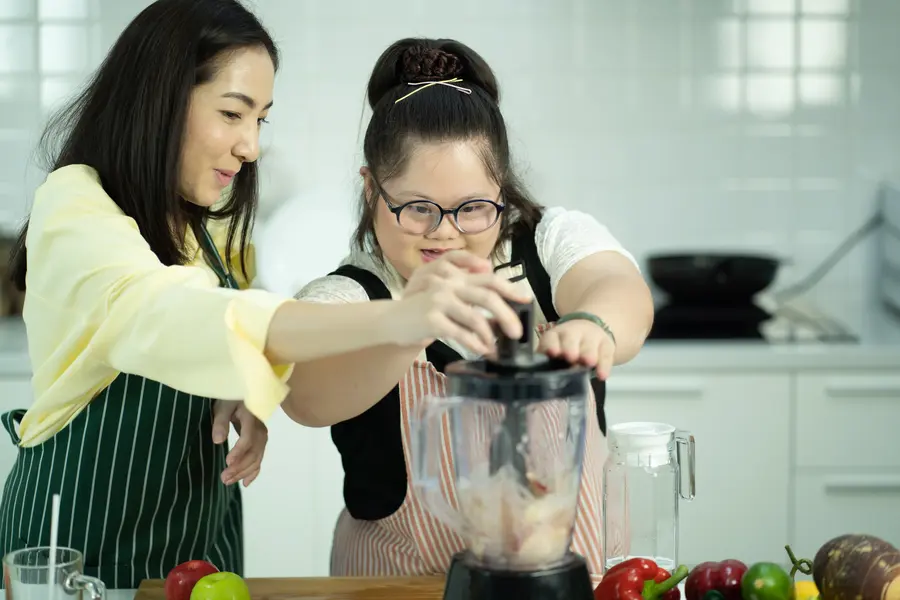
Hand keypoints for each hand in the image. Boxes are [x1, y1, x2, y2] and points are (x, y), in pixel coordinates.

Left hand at [211, 400, 267, 486]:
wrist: (242, 395)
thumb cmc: (230, 398)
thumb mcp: (222, 406)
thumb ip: (220, 422)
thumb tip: (218, 441)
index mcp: (251, 419)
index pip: (248, 438)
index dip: (239, 451)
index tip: (227, 462)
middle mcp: (260, 429)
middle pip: (254, 452)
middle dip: (240, 467)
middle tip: (224, 478)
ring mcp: (262, 436)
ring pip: (257, 458)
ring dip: (244, 472)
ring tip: (228, 481)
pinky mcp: (259, 442)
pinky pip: (259, 458)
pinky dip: (254, 471)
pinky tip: (246, 483)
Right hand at [391, 250, 531, 353]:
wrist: (391, 321)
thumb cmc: (424, 314)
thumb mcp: (449, 303)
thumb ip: (471, 303)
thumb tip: (502, 319)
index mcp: (456, 279)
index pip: (489, 279)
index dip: (511, 289)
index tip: (527, 300)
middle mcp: (449, 286)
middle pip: (487, 296)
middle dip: (507, 315)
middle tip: (518, 333)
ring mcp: (439, 301)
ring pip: (475, 316)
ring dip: (490, 335)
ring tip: (497, 347)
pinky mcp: (431, 319)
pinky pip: (460, 333)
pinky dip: (474, 343)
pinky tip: (481, 350)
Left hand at [538, 319, 616, 379]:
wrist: (590, 330)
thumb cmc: (566, 347)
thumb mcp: (555, 349)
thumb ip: (547, 361)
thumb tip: (539, 378)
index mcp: (555, 335)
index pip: (551, 338)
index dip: (551, 345)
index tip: (552, 353)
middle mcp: (572, 333)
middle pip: (570, 338)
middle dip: (570, 347)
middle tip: (570, 357)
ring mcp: (591, 337)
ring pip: (589, 344)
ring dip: (588, 353)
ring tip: (588, 362)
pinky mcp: (606, 344)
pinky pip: (606, 355)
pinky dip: (604, 365)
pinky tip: (602, 375)